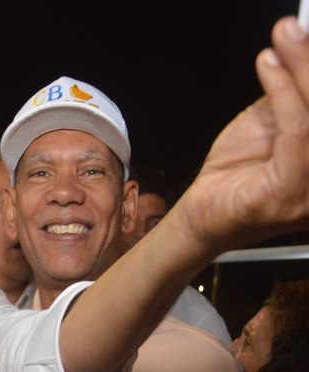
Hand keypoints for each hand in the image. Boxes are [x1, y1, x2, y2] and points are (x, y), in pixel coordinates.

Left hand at [173, 17, 308, 258]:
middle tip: (293, 29)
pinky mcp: (290, 195)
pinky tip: (268, 67)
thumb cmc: (238, 174)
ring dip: (302, 68)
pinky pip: (298, 132)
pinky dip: (283, 92)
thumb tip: (301, 49)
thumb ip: (293, 94)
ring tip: (283, 38)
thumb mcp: (273, 122)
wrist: (201, 214)